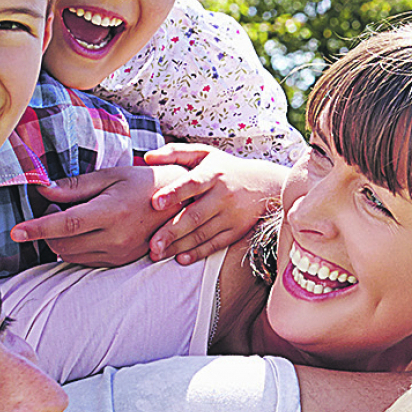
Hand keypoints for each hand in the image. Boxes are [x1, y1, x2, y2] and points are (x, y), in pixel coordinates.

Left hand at [12, 166, 177, 266]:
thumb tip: (43, 191)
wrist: (179, 203)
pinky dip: (76, 249)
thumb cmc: (143, 183)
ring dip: (60, 241)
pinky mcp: (121, 261)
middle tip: (55, 209)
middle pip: (62, 244)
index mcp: (112, 211)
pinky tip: (86, 231)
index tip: (16, 232)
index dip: (37, 229)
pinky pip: (85, 261)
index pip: (66, 224)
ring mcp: (119, 253)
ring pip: (71, 256)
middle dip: (47, 231)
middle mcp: (115, 237)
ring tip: (74, 219)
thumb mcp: (110, 176)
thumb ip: (75, 186)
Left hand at [141, 144, 289, 263]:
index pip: (192, 184)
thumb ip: (175, 153)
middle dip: (172, 231)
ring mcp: (231, 215)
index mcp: (213, 174)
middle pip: (195, 216)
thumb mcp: (204, 153)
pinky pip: (215, 244)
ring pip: (202, 234)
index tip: (155, 203)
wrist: (265, 184)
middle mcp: (223, 195)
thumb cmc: (225, 168)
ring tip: (158, 254)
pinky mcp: (237, 231)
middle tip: (152, 245)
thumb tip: (147, 158)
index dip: (174, 193)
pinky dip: (198, 252)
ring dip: (180, 246)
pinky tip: (181, 258)